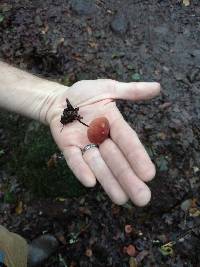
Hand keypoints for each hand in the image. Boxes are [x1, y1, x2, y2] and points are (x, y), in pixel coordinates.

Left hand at [47, 79, 159, 205]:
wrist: (60, 99)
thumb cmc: (85, 94)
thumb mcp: (108, 88)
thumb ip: (131, 91)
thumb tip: (157, 87)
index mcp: (114, 123)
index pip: (128, 142)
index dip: (138, 157)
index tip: (150, 174)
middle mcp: (101, 138)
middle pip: (116, 160)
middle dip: (128, 178)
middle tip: (143, 199)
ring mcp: (84, 144)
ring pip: (98, 165)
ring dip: (108, 181)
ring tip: (122, 199)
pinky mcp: (67, 147)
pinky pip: (74, 159)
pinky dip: (81, 170)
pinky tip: (90, 183)